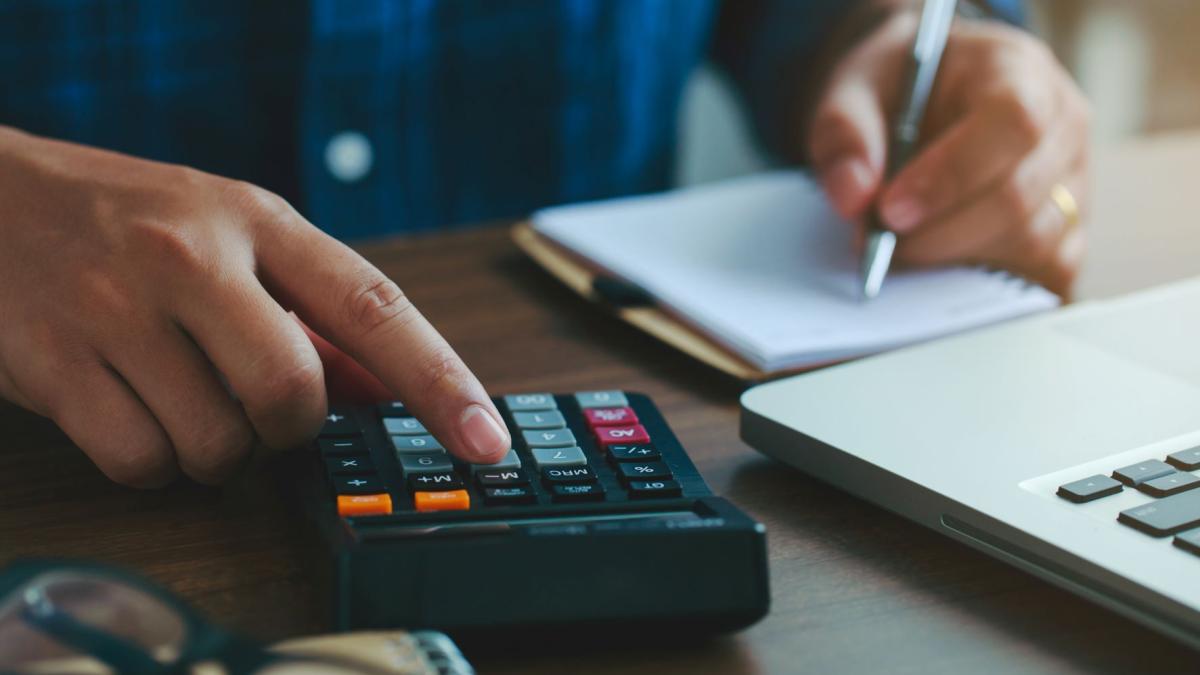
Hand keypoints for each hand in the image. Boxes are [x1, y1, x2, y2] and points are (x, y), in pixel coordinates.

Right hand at [0, 128, 509, 486]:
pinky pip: (142, 462)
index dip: (441, 383)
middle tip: (253, 402)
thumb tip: (382, 392)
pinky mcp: (52, 361)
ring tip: (173, 391)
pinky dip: (148, 460)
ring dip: (212, 447)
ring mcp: (116, 308)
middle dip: (286, 427)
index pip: (374, 307)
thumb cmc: (125, 218)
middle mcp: (192, 257)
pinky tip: (125, 406)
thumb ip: (309, 314)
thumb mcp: (228, 234)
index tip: (486, 441)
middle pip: (294, 395)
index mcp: (256, 219)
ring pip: (218, 444)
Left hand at [808, 7, 1089, 296]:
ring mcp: (1074, 182)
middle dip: (938, 233)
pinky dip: (983, 283)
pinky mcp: (1068, 232)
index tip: (890, 210)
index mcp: (1017, 68)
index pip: (1013, 122)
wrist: (920, 98)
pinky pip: (1043, 274)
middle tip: (878, 242)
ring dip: (955, 260)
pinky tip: (935, 268)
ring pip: (1033, 244)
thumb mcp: (853, 90)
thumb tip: (853, 197)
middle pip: (1019, 196)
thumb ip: (845, 134)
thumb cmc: (896, 91)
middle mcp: (1062, 125)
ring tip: (899, 250)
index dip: (952, 175)